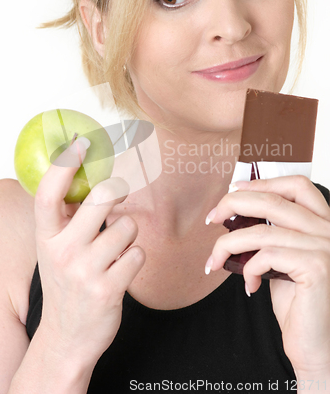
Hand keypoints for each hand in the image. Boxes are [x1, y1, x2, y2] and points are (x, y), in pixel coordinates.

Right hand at [34, 137, 145, 367]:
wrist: (66, 337)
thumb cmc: (65, 283)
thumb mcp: (55, 249)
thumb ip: (67, 217)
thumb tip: (87, 176)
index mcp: (46, 237)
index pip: (49, 194)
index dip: (65, 165)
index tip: (81, 143)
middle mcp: (63, 251)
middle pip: (102, 198)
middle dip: (117, 193)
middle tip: (117, 197)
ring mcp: (85, 271)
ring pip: (128, 226)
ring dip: (128, 235)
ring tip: (114, 251)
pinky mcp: (109, 289)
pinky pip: (138, 253)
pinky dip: (135, 258)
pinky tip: (120, 270)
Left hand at [206, 176, 329, 379]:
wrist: (318, 347)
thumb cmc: (299, 305)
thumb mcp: (282, 261)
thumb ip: (270, 236)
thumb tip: (234, 214)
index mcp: (323, 225)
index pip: (298, 186)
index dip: (263, 182)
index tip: (234, 190)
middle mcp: (329, 231)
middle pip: (273, 200)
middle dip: (234, 204)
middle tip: (212, 218)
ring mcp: (326, 248)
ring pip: (261, 232)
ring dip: (228, 245)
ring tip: (214, 262)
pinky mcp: (318, 268)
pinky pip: (266, 256)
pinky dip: (248, 268)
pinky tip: (250, 285)